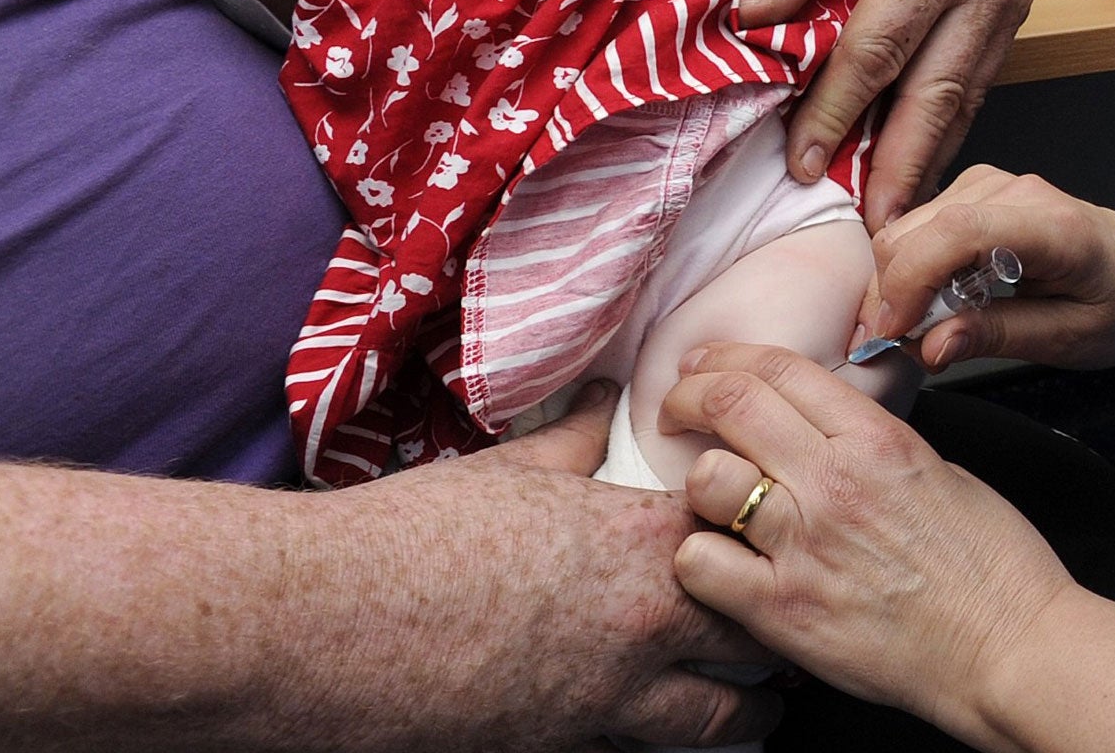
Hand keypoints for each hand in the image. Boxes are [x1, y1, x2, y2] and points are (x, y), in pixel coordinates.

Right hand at [298, 382, 782, 749]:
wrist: (330, 619)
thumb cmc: (415, 533)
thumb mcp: (509, 472)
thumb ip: (574, 440)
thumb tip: (604, 397)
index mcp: (634, 541)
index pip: (745, 532)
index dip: (763, 532)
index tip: (773, 532)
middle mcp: (641, 625)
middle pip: (754, 634)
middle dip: (772, 631)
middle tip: (785, 627)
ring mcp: (606, 699)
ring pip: (718, 719)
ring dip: (741, 710)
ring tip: (756, 707)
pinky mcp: (562, 749)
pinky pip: (640, 751)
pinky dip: (656, 740)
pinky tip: (655, 731)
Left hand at [664, 343, 1075, 742]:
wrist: (1011, 649)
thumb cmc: (991, 567)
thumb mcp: (938, 470)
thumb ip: (871, 443)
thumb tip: (824, 431)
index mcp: (876, 438)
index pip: (778, 368)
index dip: (726, 359)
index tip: (705, 366)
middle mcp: (833, 481)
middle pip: (730, 404)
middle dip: (690, 397)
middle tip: (679, 409)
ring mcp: (804, 546)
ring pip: (706, 480)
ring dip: (701, 483)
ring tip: (712, 499)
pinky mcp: (784, 612)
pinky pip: (701, 564)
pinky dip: (699, 559)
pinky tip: (721, 563)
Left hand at [740, 0, 1033, 228]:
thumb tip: (750, 24)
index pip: (875, 54)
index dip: (836, 114)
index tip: (804, 165)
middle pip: (935, 97)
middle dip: (900, 169)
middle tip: (875, 232)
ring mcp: (1008, 7)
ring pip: (965, 102)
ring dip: (927, 162)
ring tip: (897, 219)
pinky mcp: (1016, 17)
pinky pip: (978, 86)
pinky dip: (946, 130)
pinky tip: (918, 166)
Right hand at [861, 165, 1114, 372]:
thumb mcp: (1071, 339)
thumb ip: (998, 337)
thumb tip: (931, 346)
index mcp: (1050, 227)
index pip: (958, 232)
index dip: (912, 281)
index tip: (895, 332)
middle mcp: (1014, 191)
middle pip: (917, 229)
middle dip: (893, 293)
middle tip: (906, 346)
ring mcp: (990, 183)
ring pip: (906, 228)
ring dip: (901, 283)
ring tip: (927, 327)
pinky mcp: (973, 190)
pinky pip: (918, 226)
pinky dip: (912, 268)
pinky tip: (938, 299)